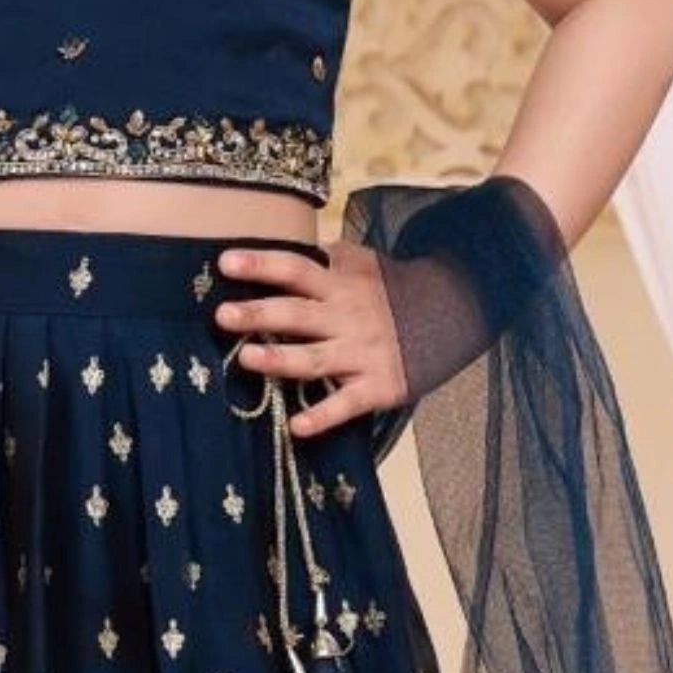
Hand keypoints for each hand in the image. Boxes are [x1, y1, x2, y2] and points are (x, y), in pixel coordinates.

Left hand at [214, 237, 408, 436]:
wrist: (450, 313)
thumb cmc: (388, 289)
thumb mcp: (361, 263)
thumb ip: (322, 258)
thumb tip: (275, 245)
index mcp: (340, 283)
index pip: (295, 269)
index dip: (262, 265)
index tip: (226, 261)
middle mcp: (348, 316)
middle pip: (297, 314)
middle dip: (260, 314)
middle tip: (222, 314)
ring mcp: (363, 353)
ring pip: (315, 359)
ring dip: (281, 360)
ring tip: (246, 359)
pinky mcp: (379, 386)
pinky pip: (346, 404)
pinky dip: (323, 416)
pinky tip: (296, 427)